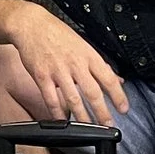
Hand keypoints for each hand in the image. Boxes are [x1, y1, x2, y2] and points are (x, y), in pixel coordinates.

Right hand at [7, 7, 130, 127]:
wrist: (31, 25)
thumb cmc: (58, 34)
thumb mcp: (84, 45)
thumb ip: (99, 64)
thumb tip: (117, 79)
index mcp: (89, 56)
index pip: (108, 78)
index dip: (118, 96)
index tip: (123, 109)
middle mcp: (75, 64)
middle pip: (93, 93)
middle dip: (102, 112)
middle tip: (109, 125)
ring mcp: (58, 71)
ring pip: (73, 99)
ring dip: (83, 117)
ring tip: (89, 128)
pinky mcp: (42, 76)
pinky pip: (51, 99)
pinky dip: (57, 113)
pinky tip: (62, 121)